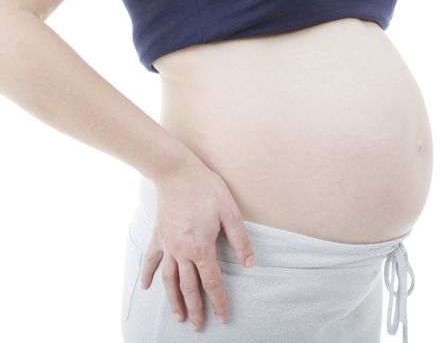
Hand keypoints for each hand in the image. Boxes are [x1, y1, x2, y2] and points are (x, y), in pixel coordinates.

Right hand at [138, 157, 255, 331]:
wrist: (176, 172)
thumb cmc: (206, 189)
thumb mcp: (230, 212)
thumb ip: (240, 241)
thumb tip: (250, 264)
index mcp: (202, 248)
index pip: (212, 282)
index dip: (219, 302)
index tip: (222, 318)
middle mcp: (182, 252)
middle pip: (189, 287)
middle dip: (195, 309)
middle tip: (197, 327)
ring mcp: (167, 245)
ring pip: (169, 280)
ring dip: (172, 300)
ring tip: (177, 316)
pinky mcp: (158, 236)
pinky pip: (150, 260)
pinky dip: (147, 274)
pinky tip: (145, 287)